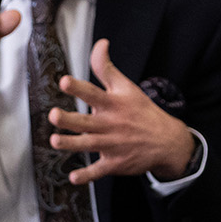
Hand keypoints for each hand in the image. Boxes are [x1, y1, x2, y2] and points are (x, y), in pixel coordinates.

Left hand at [51, 39, 196, 182]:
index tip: (64, 82)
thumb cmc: (141, 111)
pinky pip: (99, 170)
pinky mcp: (115, 163)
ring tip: (55, 141)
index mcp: (113, 104)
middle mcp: (111, 124)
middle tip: (54, 115)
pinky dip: (88, 176)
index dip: (79, 87)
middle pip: (87, 122)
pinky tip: (74, 178)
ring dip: (72, 144)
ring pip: (89, 145)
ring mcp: (113, 145)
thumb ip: (107, 67)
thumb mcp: (126, 87)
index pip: (94, 93)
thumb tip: (100, 43)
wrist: (166, 141)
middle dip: (69, 120)